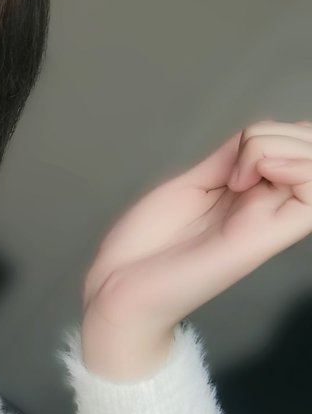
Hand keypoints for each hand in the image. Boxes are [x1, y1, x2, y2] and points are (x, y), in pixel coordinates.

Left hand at [83, 119, 311, 333]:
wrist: (120, 284)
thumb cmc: (147, 241)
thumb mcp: (192, 183)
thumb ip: (230, 158)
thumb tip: (266, 130)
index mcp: (253, 192)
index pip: (299, 146)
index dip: (277, 133)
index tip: (235, 150)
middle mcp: (271, 205)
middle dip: (280, 135)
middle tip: (236, 166)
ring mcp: (272, 221)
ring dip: (282, 147)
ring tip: (240, 174)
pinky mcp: (266, 238)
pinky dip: (296, 168)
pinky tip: (252, 177)